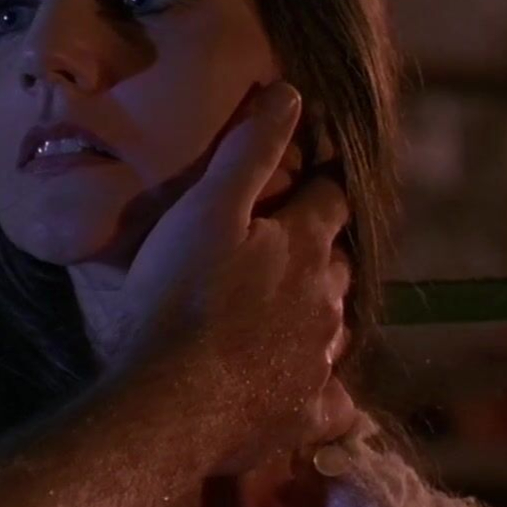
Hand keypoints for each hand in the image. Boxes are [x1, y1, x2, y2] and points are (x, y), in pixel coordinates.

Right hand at [119, 81, 355, 468]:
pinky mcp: (307, 412)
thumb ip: (250, 151)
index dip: (319, 186)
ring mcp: (320, 358)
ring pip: (336, 325)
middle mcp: (326, 299)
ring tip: (289, 314)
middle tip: (286, 250)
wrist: (170, 403)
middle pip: (337, 263)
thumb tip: (292, 94)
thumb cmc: (180, 297)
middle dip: (319, 252)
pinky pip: (333, 401)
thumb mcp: (207, 209)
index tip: (307, 180)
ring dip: (318, 314)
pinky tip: (309, 391)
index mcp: (305, 245)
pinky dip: (324, 391)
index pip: (330, 199)